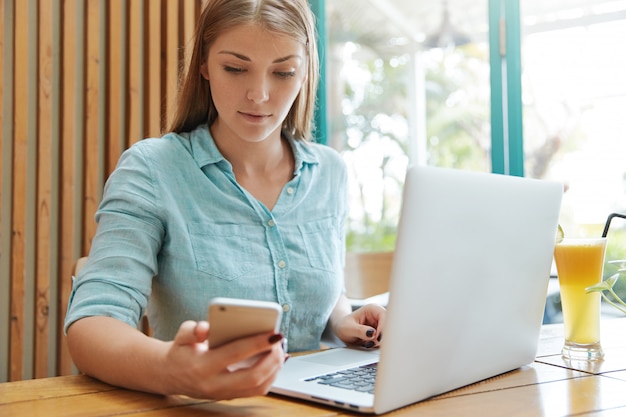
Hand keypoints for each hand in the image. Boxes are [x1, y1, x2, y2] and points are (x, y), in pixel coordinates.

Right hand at [164, 320, 285, 398]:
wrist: (170, 375)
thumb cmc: (181, 351)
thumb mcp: (181, 336)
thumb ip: (192, 329)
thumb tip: (206, 328)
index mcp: (202, 366)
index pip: (235, 353)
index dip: (257, 343)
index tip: (273, 333)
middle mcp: (214, 383)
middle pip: (252, 376)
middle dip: (272, 358)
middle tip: (280, 341)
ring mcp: (223, 393)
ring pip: (258, 387)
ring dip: (274, 369)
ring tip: (280, 350)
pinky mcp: (230, 397)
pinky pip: (256, 391)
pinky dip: (270, 377)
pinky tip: (276, 362)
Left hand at [333, 304, 385, 348]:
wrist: (342, 330)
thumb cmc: (344, 325)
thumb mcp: (348, 328)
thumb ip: (359, 331)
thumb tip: (372, 334)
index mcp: (372, 309)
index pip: (384, 316)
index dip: (383, 328)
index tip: (377, 338)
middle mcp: (379, 316)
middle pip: (390, 326)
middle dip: (382, 337)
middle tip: (371, 343)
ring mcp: (381, 325)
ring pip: (388, 335)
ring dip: (379, 342)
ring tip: (366, 343)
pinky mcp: (381, 333)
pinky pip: (385, 340)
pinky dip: (378, 345)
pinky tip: (368, 344)